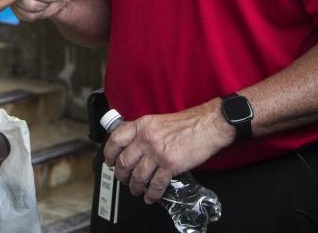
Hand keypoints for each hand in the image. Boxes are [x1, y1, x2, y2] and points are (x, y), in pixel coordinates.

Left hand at [103, 99, 232, 203]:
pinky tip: (150, 197)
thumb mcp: (158, 120)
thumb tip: (131, 145)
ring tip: (136, 190)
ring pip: (138, 176)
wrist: (208, 125)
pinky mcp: (170, 165)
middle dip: (121, 175)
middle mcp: (146, 139)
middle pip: (124, 162)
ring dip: (135, 187)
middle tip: (123, 179)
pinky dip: (151, 194)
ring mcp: (157, 153)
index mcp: (142, 125)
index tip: (109, 161)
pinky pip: (155, 185)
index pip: (116, 139)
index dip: (109, 153)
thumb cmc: (187, 123)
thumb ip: (143, 131)